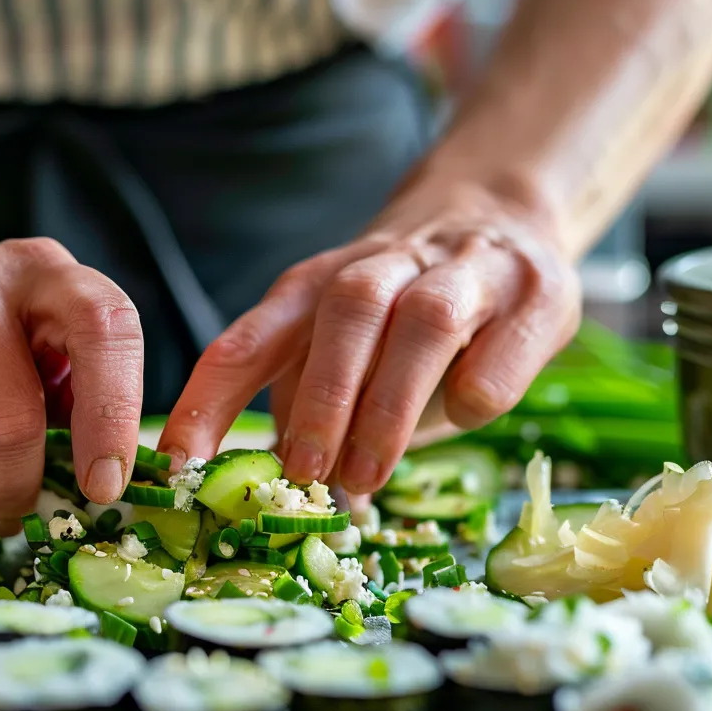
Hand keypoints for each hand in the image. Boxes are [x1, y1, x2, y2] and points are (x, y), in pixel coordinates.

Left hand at [159, 180, 580, 491]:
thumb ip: (305, 407)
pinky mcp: (535, 295)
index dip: (209, 399)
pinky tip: (462, 414)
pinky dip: (478, 390)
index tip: (177, 465)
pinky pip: (501, 348)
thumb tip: (272, 492)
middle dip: (321, 396)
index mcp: (315, 286)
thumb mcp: (337, 350)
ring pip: (424, 323)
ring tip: (368, 475)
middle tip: (304, 472)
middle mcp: (384, 265)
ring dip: (390, 404)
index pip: (249, 338)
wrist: (502, 218)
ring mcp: (465, 272)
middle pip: (345, 312)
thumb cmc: (401, 319)